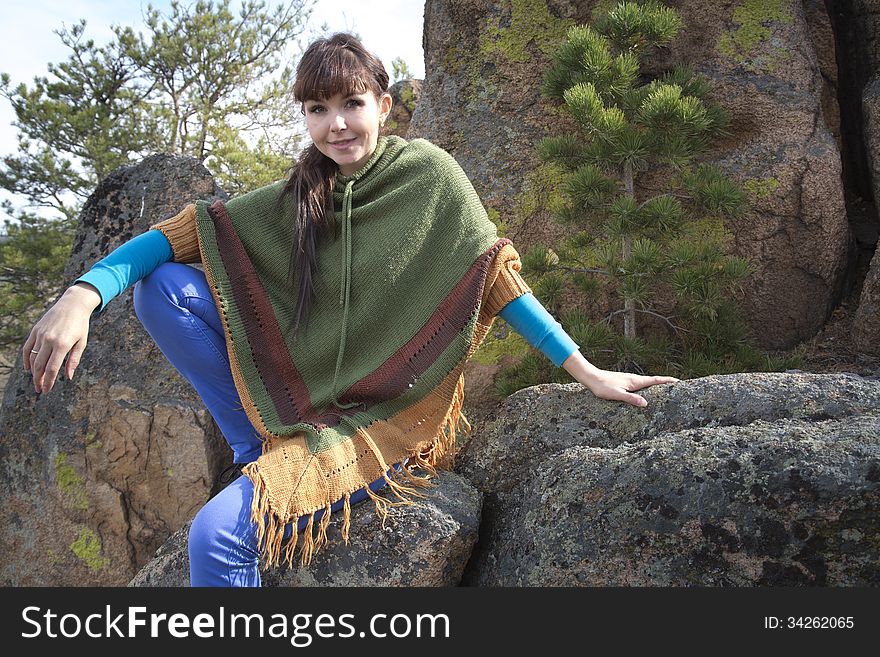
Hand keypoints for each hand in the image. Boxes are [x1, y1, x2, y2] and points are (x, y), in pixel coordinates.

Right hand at [22, 283, 100, 393]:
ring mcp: (40, 335)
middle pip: (40, 366)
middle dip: (38, 380)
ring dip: (33, 372)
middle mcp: (49, 340)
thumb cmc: (80, 325)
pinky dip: (26, 359)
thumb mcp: (82, 343)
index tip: (47, 390)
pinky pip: (27, 348)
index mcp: (63, 344)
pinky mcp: (35, 331)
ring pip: (32, 358)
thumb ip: (74, 360)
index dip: (48, 381)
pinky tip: (29, 368)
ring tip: (36, 380)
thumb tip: (68, 377)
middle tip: (40, 389)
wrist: (72, 305)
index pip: (52, 368)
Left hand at [562, 350, 679, 407]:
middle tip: (678, 386)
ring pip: (647, 382)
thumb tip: (646, 404)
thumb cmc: (602, 387)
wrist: (591, 378)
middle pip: (654, 380)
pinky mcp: (624, 382)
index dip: (668, 381)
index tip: (679, 381)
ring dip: (657, 385)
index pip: (655, 380)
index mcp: (635, 381)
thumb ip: (631, 399)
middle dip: (666, 383)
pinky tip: (646, 393)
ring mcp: (629, 380)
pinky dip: (648, 387)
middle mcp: (634, 379)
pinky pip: (640, 385)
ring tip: (666, 390)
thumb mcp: (617, 395)